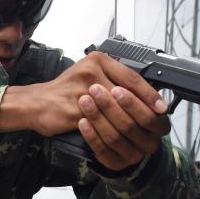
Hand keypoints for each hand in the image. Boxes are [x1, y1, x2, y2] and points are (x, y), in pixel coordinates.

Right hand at [0, 51, 169, 170]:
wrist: (38, 102)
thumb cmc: (67, 90)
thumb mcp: (92, 75)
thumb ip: (115, 79)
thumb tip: (147, 94)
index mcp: (98, 60)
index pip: (132, 78)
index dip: (149, 94)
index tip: (161, 107)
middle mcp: (90, 71)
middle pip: (127, 96)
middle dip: (144, 112)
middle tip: (156, 122)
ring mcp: (81, 90)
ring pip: (116, 112)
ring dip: (130, 125)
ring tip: (142, 132)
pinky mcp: (75, 109)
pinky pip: (100, 124)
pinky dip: (113, 132)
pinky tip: (122, 137)